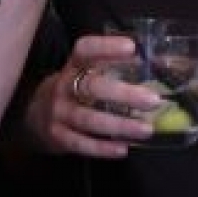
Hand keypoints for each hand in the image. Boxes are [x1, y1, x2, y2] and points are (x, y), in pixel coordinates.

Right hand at [22, 34, 159, 157]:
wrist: (34, 115)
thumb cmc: (73, 90)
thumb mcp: (86, 74)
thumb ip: (117, 68)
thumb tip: (163, 63)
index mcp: (73, 66)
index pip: (85, 50)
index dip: (106, 47)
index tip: (132, 47)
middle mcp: (64, 86)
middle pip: (91, 87)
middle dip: (123, 94)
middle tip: (153, 100)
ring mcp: (58, 113)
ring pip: (88, 119)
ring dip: (119, 125)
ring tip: (146, 129)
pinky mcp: (58, 137)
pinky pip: (81, 144)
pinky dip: (102, 148)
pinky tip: (123, 149)